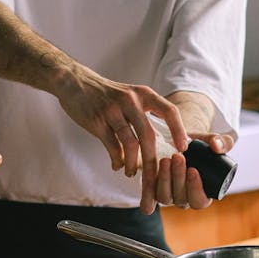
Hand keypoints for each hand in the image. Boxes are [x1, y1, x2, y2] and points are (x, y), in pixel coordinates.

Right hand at [51, 66, 189, 213]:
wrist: (75, 82)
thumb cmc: (106, 94)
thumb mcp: (130, 96)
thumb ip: (144, 116)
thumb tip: (161, 143)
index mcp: (143, 94)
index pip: (169, 111)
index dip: (179, 130)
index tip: (182, 149)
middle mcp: (130, 100)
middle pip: (148, 135)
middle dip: (152, 160)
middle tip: (154, 175)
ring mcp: (112, 111)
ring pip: (130, 144)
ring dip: (132, 163)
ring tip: (132, 173)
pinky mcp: (97, 121)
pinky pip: (111, 146)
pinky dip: (117, 160)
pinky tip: (117, 165)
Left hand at [154, 133, 233, 213]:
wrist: (178, 142)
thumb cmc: (200, 146)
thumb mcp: (214, 142)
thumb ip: (223, 142)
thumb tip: (217, 147)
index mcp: (203, 194)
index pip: (200, 201)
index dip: (196, 189)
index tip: (193, 170)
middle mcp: (185, 199)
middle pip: (181, 199)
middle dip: (178, 178)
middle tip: (178, 157)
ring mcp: (168, 196)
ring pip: (164, 197)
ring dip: (164, 179)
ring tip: (166, 160)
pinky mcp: (153, 190)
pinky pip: (150, 194)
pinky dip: (150, 185)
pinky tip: (153, 169)